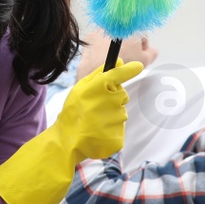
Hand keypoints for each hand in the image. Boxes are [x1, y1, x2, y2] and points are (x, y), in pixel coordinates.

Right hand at [0, 61, 143, 203]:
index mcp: (100, 87)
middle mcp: (111, 102)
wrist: (66, 141)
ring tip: (95, 121)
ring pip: (121, 114)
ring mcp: (116, 121)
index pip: (120, 74)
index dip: (131, 69)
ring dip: (111, 116)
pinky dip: (111, 130)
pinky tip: (99, 131)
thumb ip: (99, 74)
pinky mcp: (119, 137)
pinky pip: (119, 129)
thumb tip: (119, 62)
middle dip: (113, 99)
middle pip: (122, 95)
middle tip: (97, 107)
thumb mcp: (80, 88)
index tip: (138, 65)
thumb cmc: (72, 112)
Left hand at [77, 31, 157, 75]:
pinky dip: (101, 48)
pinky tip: (103, 59)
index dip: (142, 48)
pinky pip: (99, 41)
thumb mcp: (144, 61)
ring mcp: (103, 29)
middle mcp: (118, 25)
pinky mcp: (91, 36)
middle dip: (128, 46)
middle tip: (127, 60)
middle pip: (127, 36)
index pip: (142, 35)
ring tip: (114, 61)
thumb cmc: (122, 63)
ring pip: (113, 38)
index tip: (138, 57)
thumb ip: (152, 53)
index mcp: (133, 28)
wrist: (97, 68)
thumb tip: (152, 51)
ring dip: (114, 47)